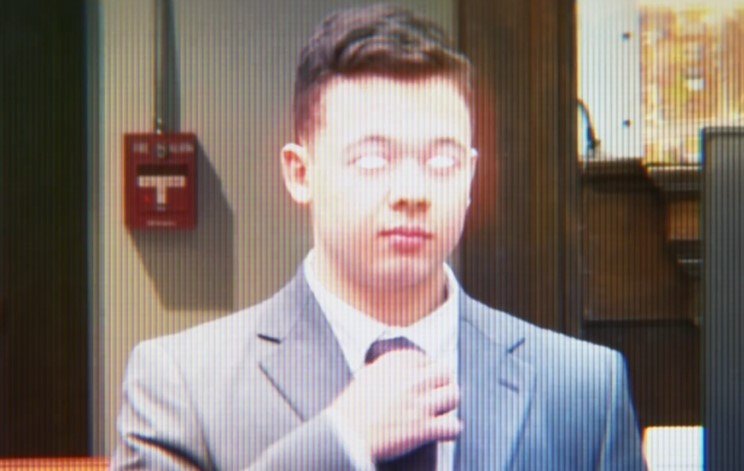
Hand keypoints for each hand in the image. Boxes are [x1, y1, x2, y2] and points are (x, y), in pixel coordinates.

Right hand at [328, 350, 460, 460]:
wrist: (345, 435)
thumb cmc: (351, 409)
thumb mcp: (368, 376)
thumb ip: (387, 369)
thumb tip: (400, 371)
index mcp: (397, 363)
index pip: (427, 359)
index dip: (428, 372)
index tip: (426, 381)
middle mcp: (412, 379)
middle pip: (446, 373)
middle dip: (444, 384)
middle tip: (439, 394)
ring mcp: (420, 403)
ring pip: (454, 396)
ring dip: (449, 405)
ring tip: (442, 412)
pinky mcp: (424, 427)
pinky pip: (453, 426)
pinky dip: (451, 430)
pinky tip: (445, 432)